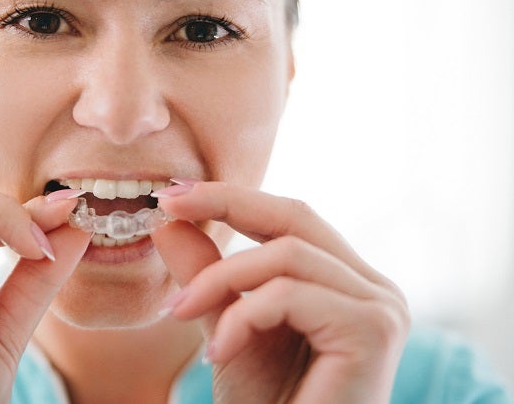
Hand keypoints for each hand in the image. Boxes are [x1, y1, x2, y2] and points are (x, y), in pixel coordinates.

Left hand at [152, 182, 409, 402]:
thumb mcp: (228, 327)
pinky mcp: (372, 330)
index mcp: (347, 282)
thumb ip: (207, 275)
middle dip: (226, 204)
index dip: (232, 197)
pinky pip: (288, 295)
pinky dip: (241, 317)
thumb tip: (168, 223)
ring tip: (179, 312)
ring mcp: (380, 307)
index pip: (290, 218)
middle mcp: (374, 288)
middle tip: (168, 208)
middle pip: (296, 217)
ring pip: (286, 254)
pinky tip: (220, 353)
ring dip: (219, 279)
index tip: (173, 193)